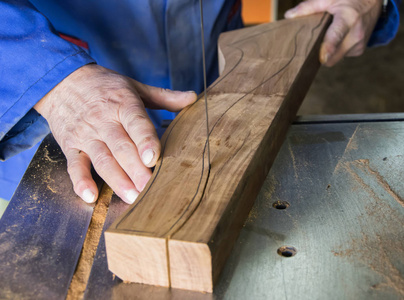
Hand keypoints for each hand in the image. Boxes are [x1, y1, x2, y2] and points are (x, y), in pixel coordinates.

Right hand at [34, 64, 195, 203]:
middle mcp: (103, 120)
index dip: (145, 141)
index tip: (153, 158)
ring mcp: (85, 134)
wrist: (62, 79)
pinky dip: (80, 181)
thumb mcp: (135, 86)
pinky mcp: (70, 145)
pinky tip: (91, 197)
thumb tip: (193, 98)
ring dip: (116, 180)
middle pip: (121, 147)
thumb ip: (164, 96)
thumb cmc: (105, 86)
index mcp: (123, 104)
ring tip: (131, 197)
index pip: (136, 123)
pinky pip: (74, 165)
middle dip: (136, 170)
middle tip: (149, 189)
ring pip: (101, 160)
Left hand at [285, 0, 382, 65]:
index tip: (322, 57)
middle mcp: (356, 34)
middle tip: (317, 40)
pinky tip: (339, 37)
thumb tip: (288, 15)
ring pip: (335, 58)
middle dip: (321, 52)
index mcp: (348, 19)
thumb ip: (308, 7)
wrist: (374, 1)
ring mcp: (359, 44)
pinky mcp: (359, 50)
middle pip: (331, 55)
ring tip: (331, 33)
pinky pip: (341, 56)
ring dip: (329, 51)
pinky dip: (337, 49)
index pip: (336, 36)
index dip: (328, 48)